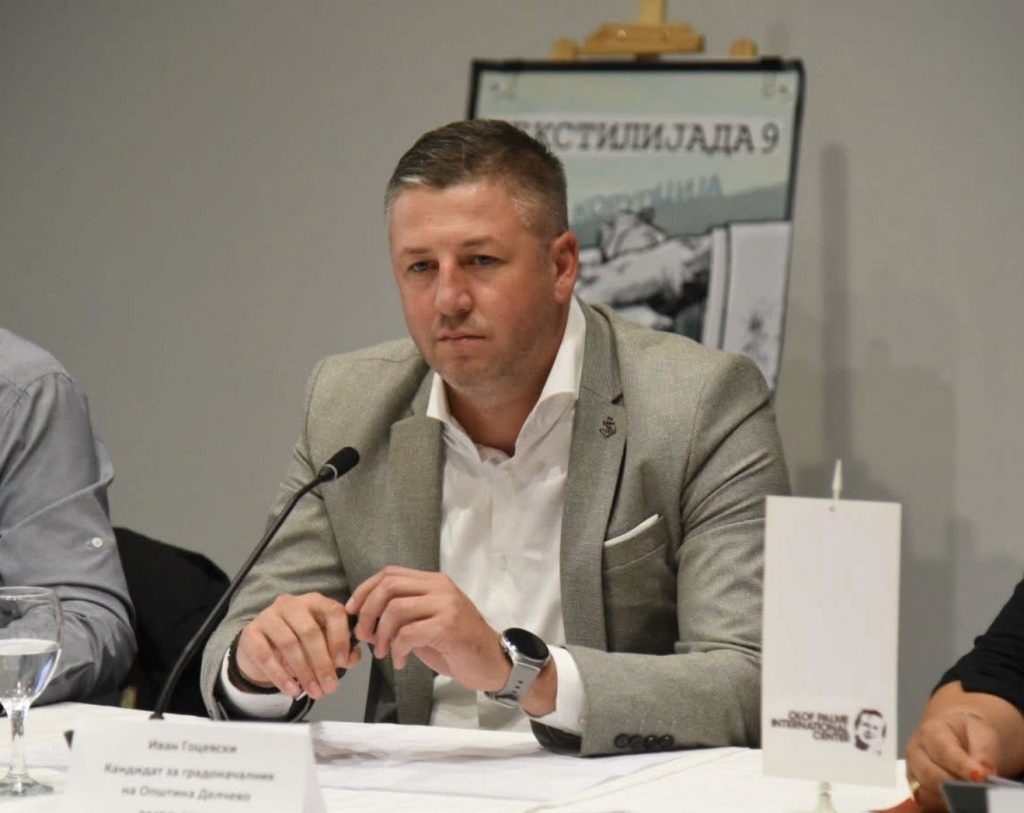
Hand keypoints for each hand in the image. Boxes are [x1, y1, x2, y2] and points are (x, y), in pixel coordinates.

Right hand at [236, 592, 359, 699]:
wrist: (260, 647)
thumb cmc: (299, 643)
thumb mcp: (322, 645)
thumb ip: (340, 651)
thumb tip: (352, 659)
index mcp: (315, 602)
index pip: (333, 612)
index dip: (340, 637)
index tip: (344, 663)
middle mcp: (292, 604)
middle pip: (310, 631)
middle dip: (322, 663)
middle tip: (330, 687)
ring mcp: (269, 616)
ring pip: (289, 643)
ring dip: (304, 672)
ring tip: (314, 692)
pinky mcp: (250, 633)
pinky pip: (266, 656)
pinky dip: (281, 676)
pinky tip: (293, 690)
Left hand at [345, 566, 506, 691]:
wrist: (492, 662)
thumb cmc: (457, 645)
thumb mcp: (428, 621)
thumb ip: (404, 613)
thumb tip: (367, 618)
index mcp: (433, 582)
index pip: (390, 573)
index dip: (364, 590)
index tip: (352, 611)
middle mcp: (439, 587)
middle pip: (388, 587)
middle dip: (367, 613)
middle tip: (364, 637)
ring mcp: (446, 605)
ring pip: (395, 609)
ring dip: (381, 635)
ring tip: (384, 653)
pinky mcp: (448, 626)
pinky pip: (408, 633)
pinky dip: (397, 650)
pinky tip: (401, 661)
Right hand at [905, 711, 996, 810]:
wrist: (956, 737)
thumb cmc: (965, 734)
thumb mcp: (980, 734)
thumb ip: (984, 752)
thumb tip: (985, 772)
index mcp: (930, 732)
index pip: (943, 751)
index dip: (962, 766)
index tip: (980, 776)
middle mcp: (916, 752)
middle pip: (930, 775)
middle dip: (956, 785)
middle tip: (980, 789)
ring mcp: (913, 772)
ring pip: (927, 793)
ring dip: (951, 797)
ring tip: (973, 794)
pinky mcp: (917, 790)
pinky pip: (928, 803)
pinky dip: (945, 804)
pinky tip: (962, 799)